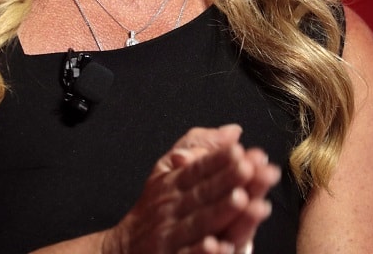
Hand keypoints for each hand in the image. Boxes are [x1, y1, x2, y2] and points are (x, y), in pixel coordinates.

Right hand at [101, 125, 280, 253]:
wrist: (124, 249)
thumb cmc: (153, 207)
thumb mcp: (167, 170)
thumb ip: (199, 146)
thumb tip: (233, 131)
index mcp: (173, 182)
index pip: (198, 168)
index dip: (219, 159)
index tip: (239, 150)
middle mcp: (172, 206)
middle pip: (202, 192)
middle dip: (226, 180)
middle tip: (248, 169)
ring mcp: (171, 234)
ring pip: (199, 222)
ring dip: (220, 211)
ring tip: (241, 200)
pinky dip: (202, 252)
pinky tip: (219, 246)